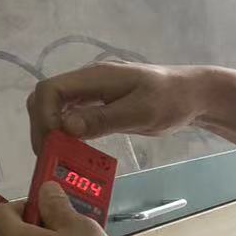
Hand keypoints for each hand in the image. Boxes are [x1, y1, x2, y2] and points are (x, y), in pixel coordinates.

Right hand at [28, 62, 211, 151]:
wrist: (193, 95)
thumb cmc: (171, 101)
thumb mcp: (140, 112)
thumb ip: (103, 118)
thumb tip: (65, 127)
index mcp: (95, 77)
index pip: (50, 89)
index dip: (44, 116)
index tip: (54, 142)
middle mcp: (88, 82)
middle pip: (46, 98)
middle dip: (42, 127)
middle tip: (51, 156)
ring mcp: (93, 93)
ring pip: (56, 108)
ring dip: (51, 132)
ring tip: (59, 158)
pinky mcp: (100, 106)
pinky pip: (72, 117)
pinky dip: (66, 134)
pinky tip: (73, 152)